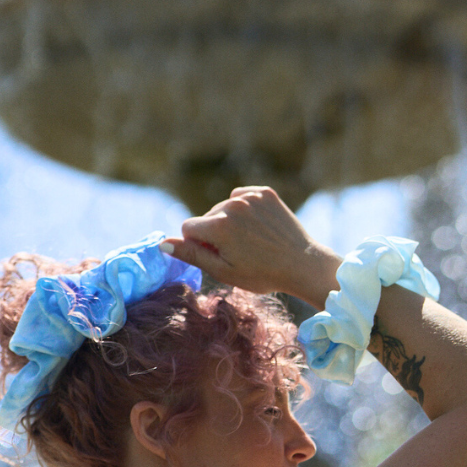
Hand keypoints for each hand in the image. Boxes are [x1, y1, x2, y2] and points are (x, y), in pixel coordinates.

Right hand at [160, 187, 340, 307]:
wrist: (303, 264)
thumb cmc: (262, 274)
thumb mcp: (223, 271)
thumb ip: (192, 255)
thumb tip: (163, 244)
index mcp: (218, 226)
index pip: (188, 228)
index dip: (198, 245)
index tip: (217, 256)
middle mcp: (231, 204)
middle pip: (206, 218)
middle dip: (214, 234)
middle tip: (239, 252)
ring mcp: (250, 196)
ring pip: (223, 207)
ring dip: (229, 222)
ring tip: (251, 241)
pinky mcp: (264, 192)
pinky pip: (242, 197)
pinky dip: (245, 210)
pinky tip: (258, 227)